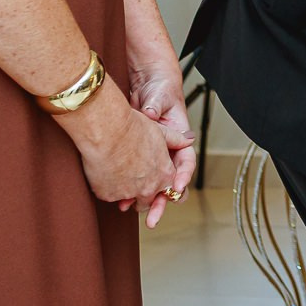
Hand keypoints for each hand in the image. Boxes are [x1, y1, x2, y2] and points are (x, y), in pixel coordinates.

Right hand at [57, 84, 176, 222]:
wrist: (106, 130)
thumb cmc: (132, 128)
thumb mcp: (160, 132)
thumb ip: (176, 140)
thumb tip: (189, 139)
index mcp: (164, 174)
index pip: (168, 190)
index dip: (162, 187)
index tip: (155, 183)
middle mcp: (148, 188)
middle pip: (148, 201)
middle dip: (144, 196)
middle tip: (136, 185)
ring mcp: (128, 193)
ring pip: (129, 201)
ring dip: (127, 195)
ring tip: (121, 180)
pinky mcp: (108, 195)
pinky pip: (111, 197)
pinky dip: (109, 189)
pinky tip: (106, 175)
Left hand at [126, 65, 197, 224]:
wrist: (148, 86)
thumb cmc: (158, 90)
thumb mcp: (158, 97)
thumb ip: (155, 105)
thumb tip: (150, 112)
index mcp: (179, 139)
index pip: (186, 162)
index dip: (182, 176)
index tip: (176, 187)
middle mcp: (169, 151)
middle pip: (170, 182)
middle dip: (163, 201)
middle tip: (154, 218)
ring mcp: (155, 156)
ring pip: (154, 185)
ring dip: (145, 200)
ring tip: (132, 211)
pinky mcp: (141, 158)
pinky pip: (139, 180)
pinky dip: (131, 191)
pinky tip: (120, 201)